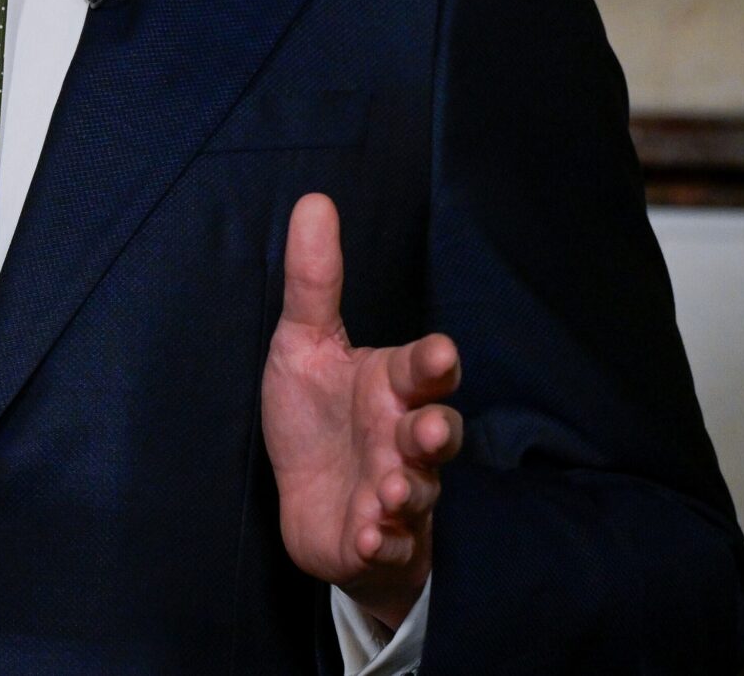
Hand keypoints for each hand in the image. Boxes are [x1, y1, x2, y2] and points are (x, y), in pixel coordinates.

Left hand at [262, 192, 464, 629]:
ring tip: (388, 490)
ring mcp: (400, 491)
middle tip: (427, 431)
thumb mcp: (304, 343)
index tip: (440, 356)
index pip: (426, 369)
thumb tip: (313, 200)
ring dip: (407, 490)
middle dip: (437, 433)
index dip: (434, 363)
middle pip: (439, 433)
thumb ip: (314, 280)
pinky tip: (367, 534)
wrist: (312, 505)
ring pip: (420, 491)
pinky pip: (389, 544)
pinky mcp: (380, 539)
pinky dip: (381, 541)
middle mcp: (405, 437)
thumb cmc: (316, 416)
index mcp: (392, 385)